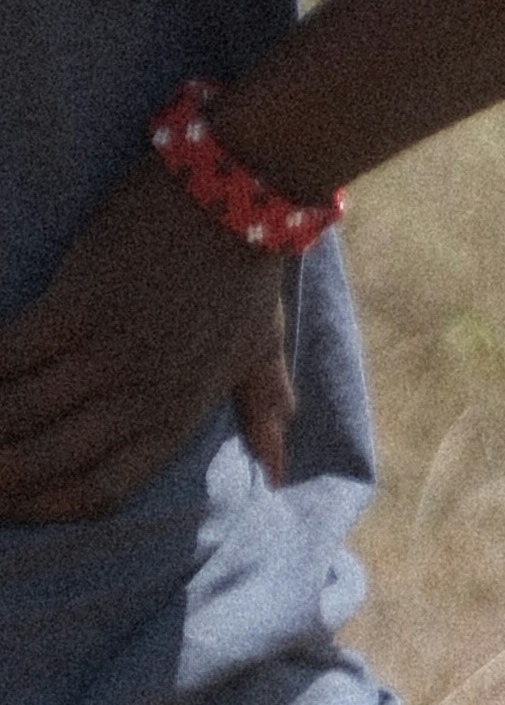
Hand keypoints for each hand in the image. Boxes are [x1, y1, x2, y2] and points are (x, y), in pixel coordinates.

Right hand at [0, 161, 298, 522]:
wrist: (236, 198)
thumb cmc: (246, 274)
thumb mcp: (260, 350)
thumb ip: (261, 410)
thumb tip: (277, 469)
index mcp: (178, 416)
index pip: (100, 490)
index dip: (45, 505)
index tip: (6, 505)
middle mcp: (139, 397)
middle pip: (48, 460)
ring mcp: (107, 353)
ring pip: (19, 411)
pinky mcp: (76, 305)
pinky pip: (8, 354)